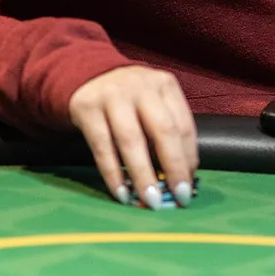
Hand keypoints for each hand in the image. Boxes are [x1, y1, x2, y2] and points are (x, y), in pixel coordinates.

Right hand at [68, 66, 197, 209]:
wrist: (85, 74)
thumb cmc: (129, 99)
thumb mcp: (152, 102)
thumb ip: (166, 130)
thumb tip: (181, 175)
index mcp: (164, 84)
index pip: (183, 124)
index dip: (188, 157)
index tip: (189, 185)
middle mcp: (141, 86)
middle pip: (162, 129)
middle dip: (173, 166)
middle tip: (179, 196)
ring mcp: (113, 96)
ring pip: (132, 140)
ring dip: (143, 175)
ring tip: (151, 201)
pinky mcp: (88, 108)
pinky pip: (102, 147)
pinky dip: (113, 174)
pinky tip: (122, 193)